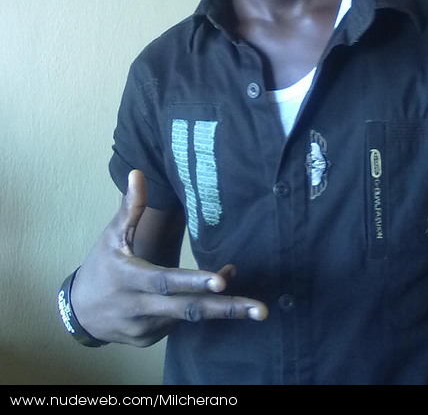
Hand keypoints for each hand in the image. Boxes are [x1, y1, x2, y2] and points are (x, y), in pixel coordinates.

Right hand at [71, 170, 267, 345]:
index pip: (166, 282)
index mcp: (131, 280)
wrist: (79, 313)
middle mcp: (141, 309)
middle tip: (261, 310)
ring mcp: (147, 330)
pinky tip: (214, 299)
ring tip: (251, 300)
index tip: (222, 279)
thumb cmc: (101, 267)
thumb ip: (129, 207)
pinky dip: (199, 310)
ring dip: (220, 306)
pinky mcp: (150, 340)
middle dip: (228, 310)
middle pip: (189, 310)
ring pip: (188, 317)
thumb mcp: (111, 236)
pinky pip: (179, 325)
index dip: (194, 281)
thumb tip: (137, 172)